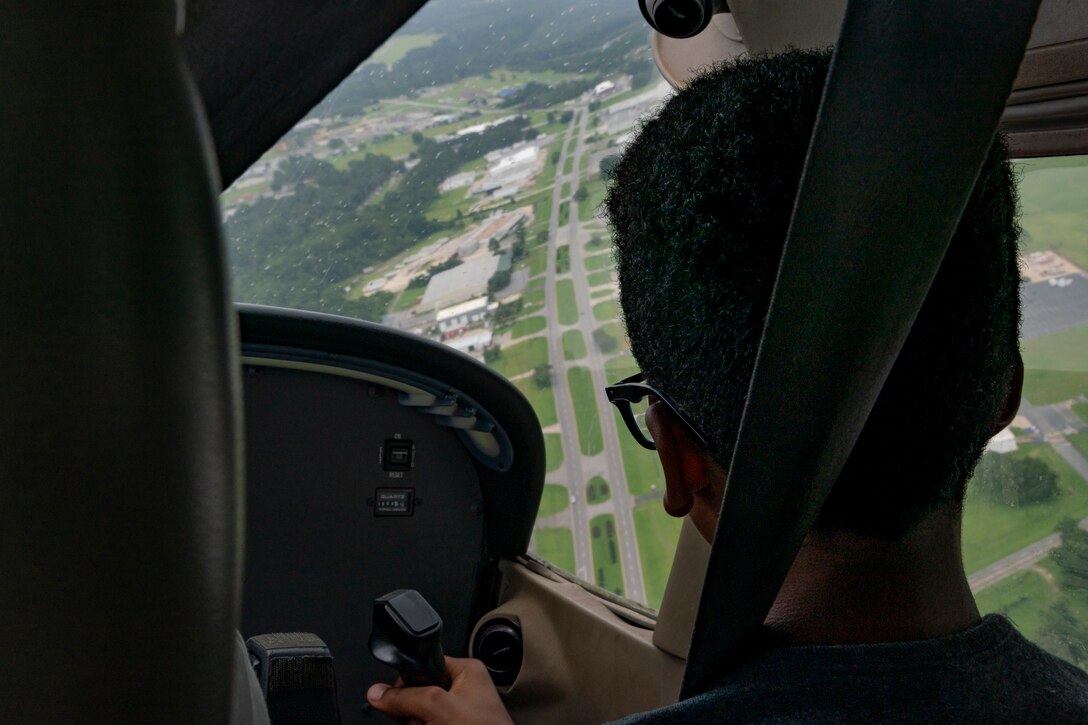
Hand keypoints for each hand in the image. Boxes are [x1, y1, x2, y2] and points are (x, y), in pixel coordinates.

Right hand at [367, 656, 513, 724]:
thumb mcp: (440, 708)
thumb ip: (407, 698)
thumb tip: (378, 693)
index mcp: (466, 672)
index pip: (424, 666)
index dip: (407, 683)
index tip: (397, 698)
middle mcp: (463, 689)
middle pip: (418, 694)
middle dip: (412, 713)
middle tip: (421, 722)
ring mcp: (458, 714)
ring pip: (419, 716)